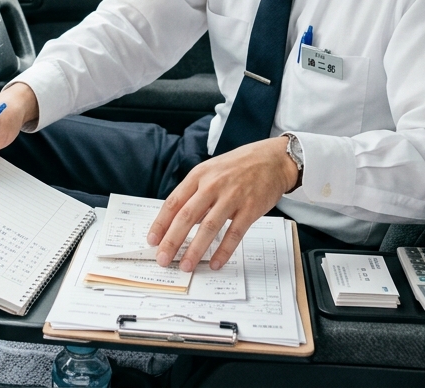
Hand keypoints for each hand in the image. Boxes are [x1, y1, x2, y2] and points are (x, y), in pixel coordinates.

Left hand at [147, 137, 297, 270]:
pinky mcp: (250, 208)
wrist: (272, 159)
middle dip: (172, 240)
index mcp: (198, 175)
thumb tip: (179, 222)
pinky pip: (234, 233)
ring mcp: (232, 197)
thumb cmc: (238, 166)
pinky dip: (224, 250)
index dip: (161, 223)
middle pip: (187, 216)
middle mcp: (213, 185)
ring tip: (186, 266)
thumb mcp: (211, 171)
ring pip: (209, 227)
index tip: (152, 241)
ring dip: (195, 249)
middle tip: (163, 259)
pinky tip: (215, 262)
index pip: (173, 202)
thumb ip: (195, 194)